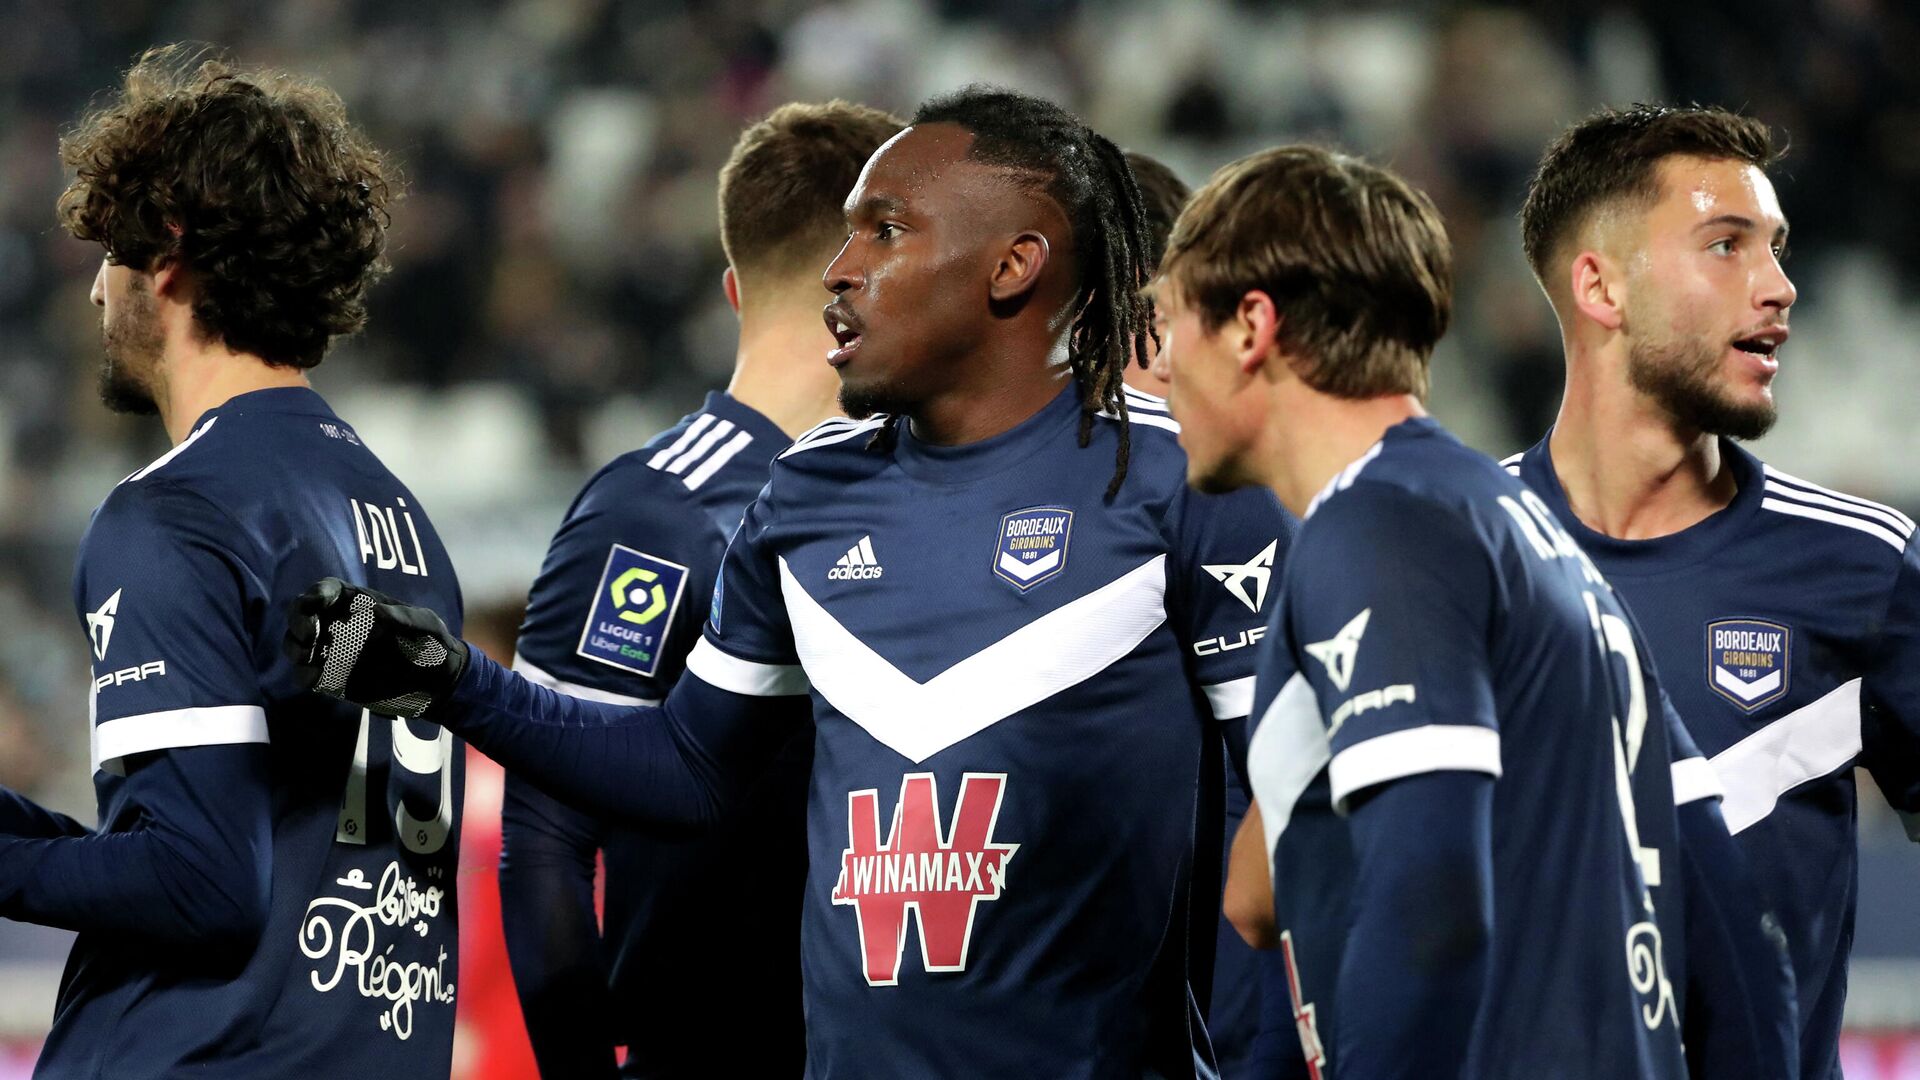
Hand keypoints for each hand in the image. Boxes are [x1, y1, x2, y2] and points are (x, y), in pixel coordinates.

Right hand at [285, 578, 468, 717]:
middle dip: (298, 620)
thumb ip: (404, 618)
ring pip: (296, 644)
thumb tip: (375, 611)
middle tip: (310, 635)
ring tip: (310, 656)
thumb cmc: (433, 644)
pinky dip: (305, 675)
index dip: (317, 593)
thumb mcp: (426, 626)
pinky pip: (306, 675)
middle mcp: (339, 623)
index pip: (326, 589)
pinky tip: (318, 678)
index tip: (317, 602)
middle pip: (301, 613)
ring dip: (295, 648)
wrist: (436, 683)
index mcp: (358, 603)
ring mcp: (332, 651)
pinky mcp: (331, 678)